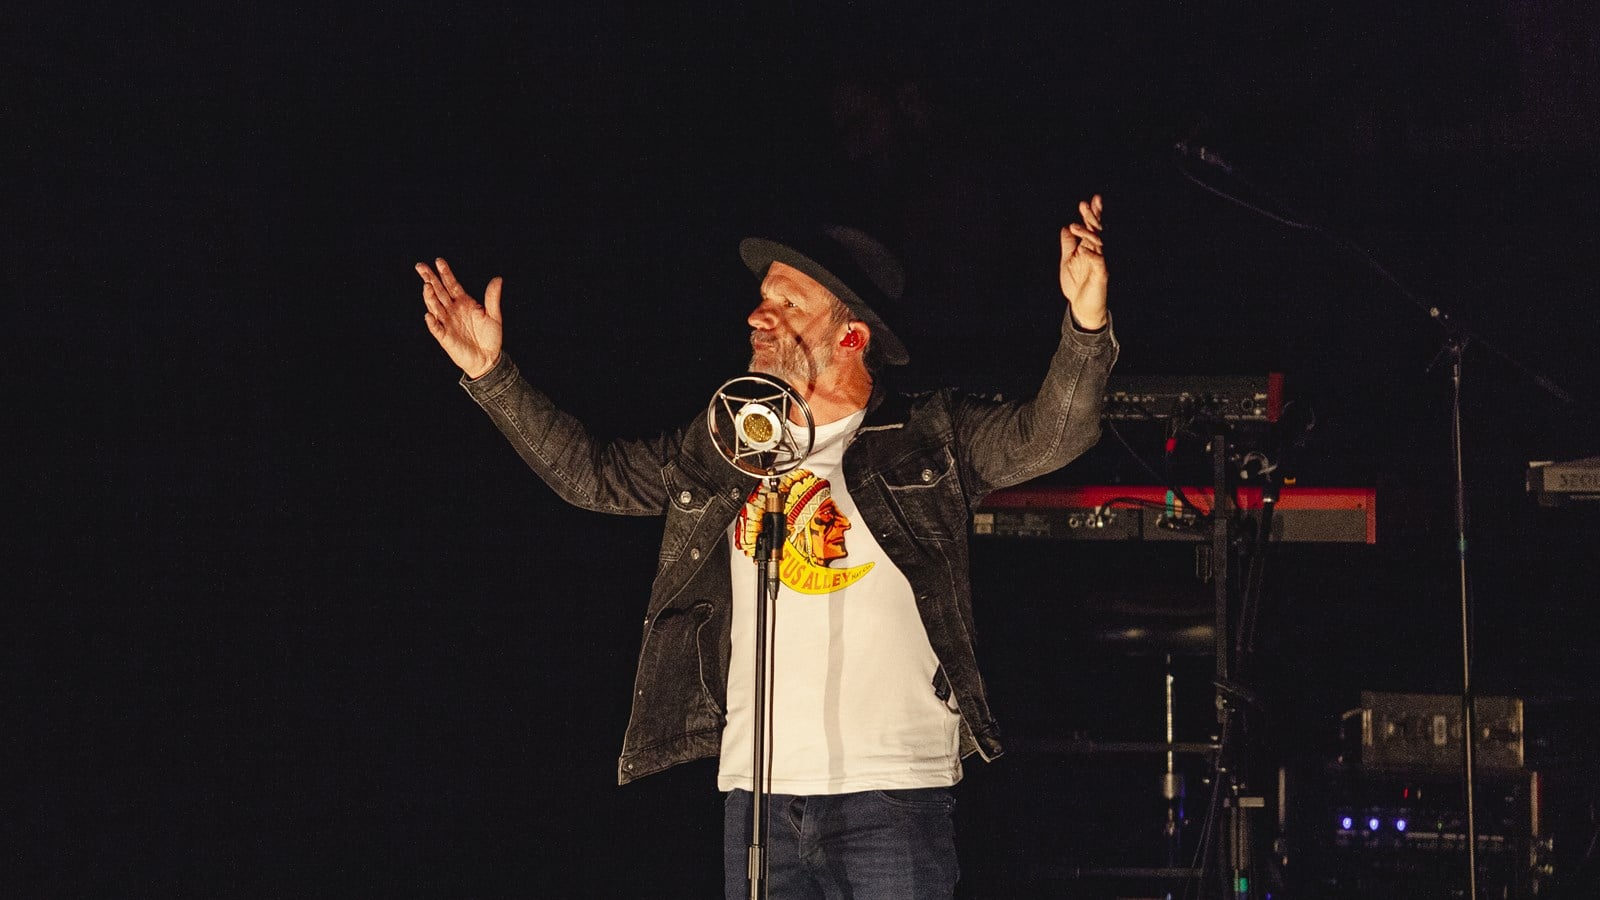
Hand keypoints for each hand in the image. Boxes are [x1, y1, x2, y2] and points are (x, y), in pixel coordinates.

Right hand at [419, 258, 502, 378]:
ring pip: (435, 307)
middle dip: (430, 279)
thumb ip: (492, 297)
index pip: (451, 284)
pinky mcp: (445, 337)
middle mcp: (452, 310)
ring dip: (430, 297)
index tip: (438, 261)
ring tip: (427, 286)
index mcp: (463, 302)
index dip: (445, 273)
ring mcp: (447, 322)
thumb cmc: (490, 336)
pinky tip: (429, 314)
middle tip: (421, 266)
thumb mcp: (494, 315)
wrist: (488, 358)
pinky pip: (436, 328)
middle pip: (439, 291)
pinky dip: (432, 322)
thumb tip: (498, 279)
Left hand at [1058, 194, 1107, 329]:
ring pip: (1097, 244)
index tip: (1086, 202)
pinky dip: (1091, 255)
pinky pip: (1098, 262)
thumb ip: (1068, 245)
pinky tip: (1083, 250)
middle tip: (1084, 204)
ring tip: (1074, 226)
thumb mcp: (1067, 261)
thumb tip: (1065, 228)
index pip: (1090, 228)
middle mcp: (1096, 252)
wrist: (1081, 307)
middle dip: (1091, 217)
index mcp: (1088, 248)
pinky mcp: (1101, 274)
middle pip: (1096, 231)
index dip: (1090, 215)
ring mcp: (1100, 262)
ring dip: (1087, 234)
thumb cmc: (1076, 285)